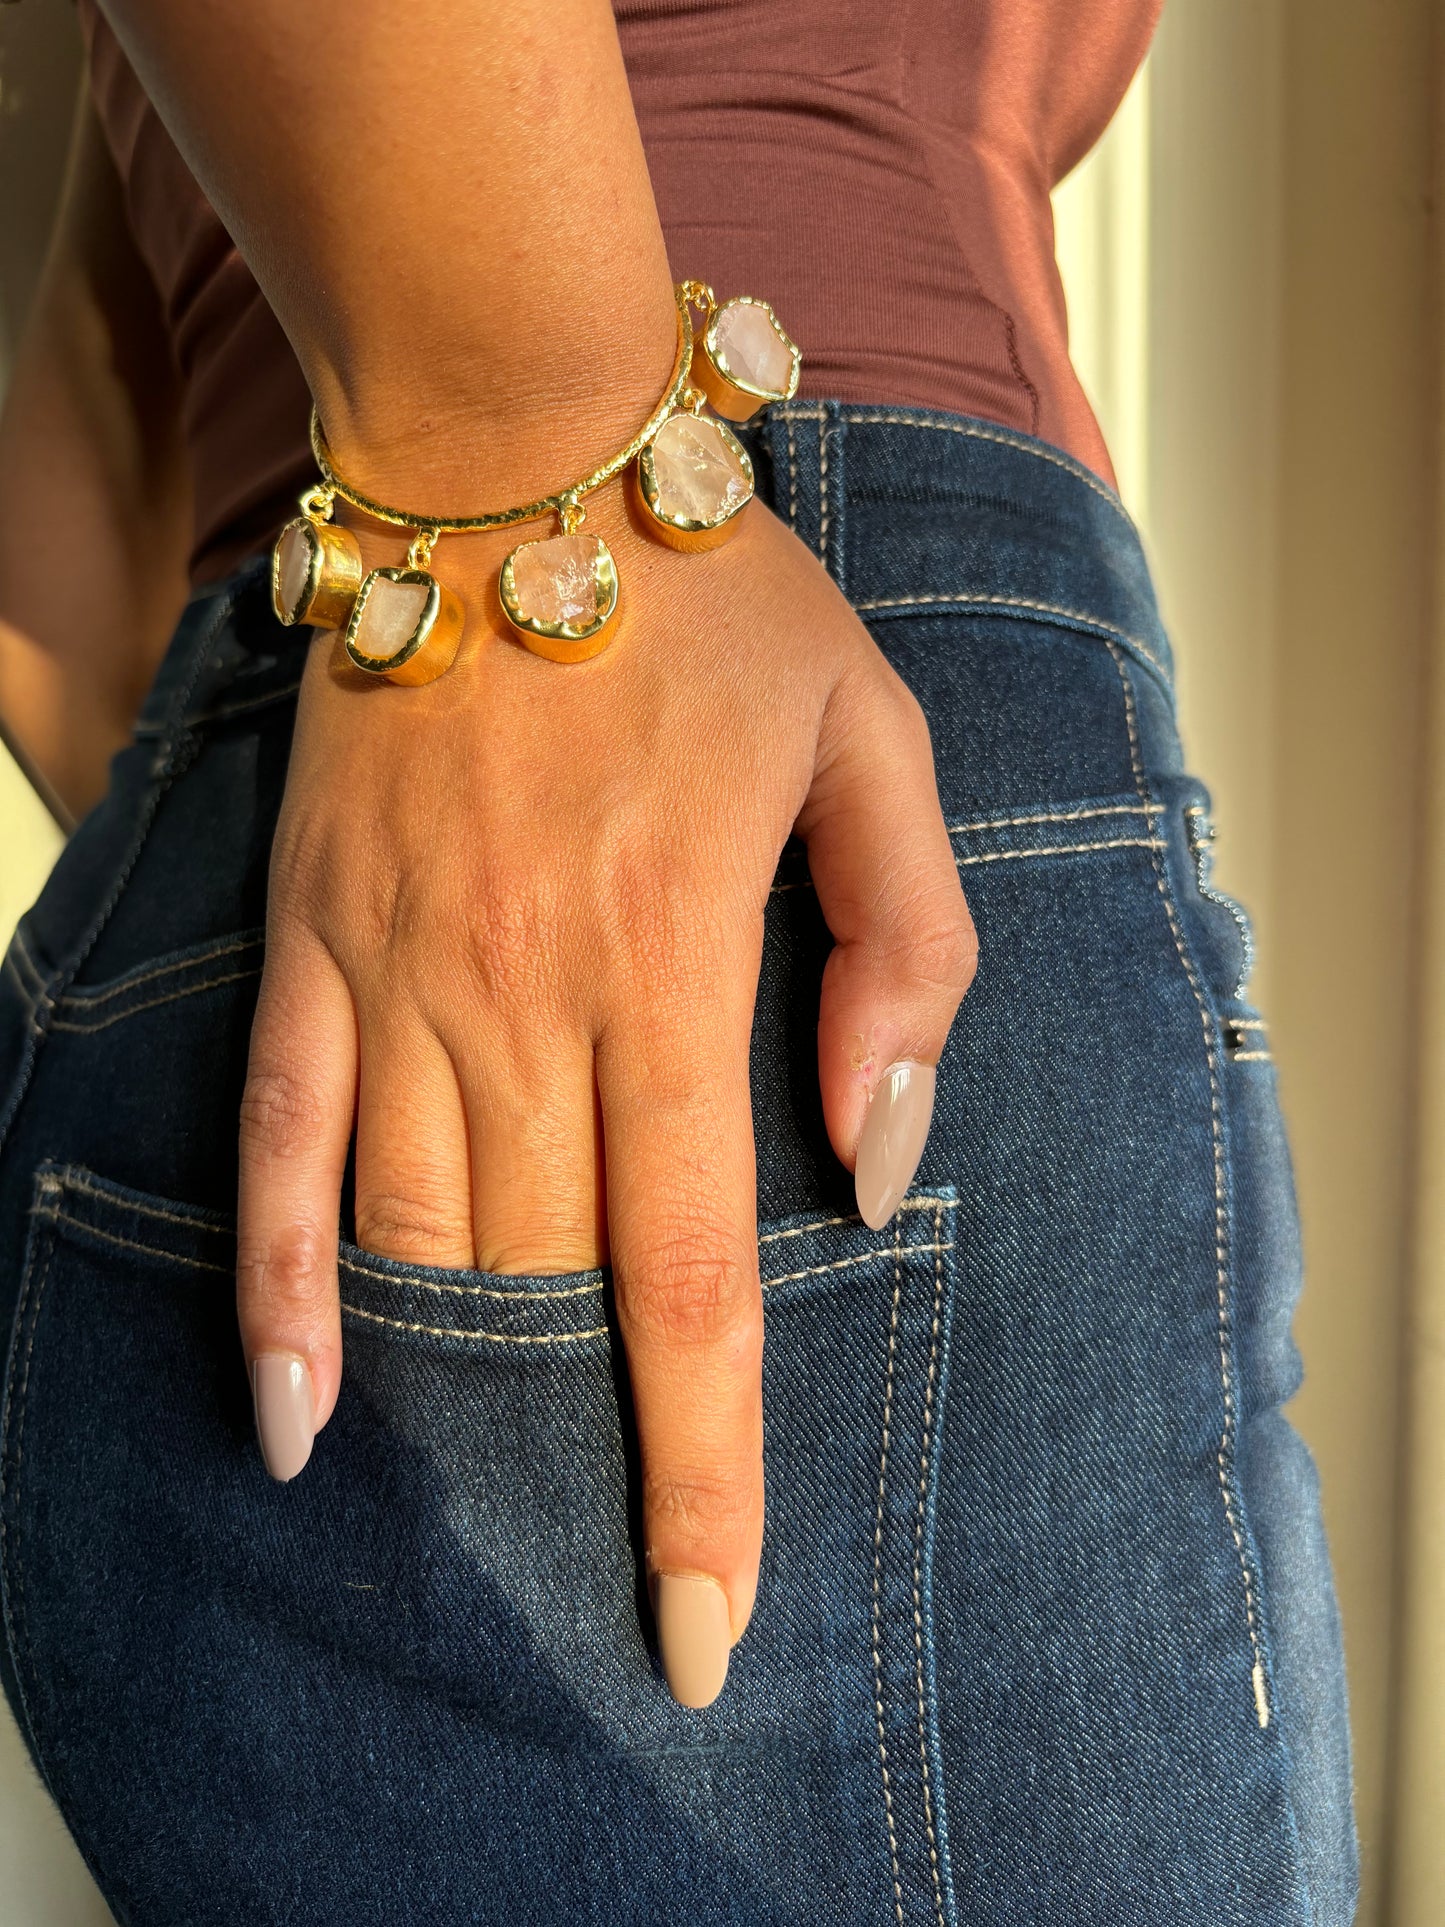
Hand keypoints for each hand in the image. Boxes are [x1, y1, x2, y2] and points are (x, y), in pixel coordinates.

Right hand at [235, 489, 975, 1705]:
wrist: (512, 455)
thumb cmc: (715, 605)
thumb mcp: (878, 747)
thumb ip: (909, 958)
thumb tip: (871, 1159)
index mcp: (672, 959)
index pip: (690, 1279)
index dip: (700, 1471)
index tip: (703, 1620)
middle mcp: (521, 990)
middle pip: (551, 1287)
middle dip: (590, 1475)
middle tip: (612, 1613)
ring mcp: (396, 968)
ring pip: (422, 1239)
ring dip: (462, 1402)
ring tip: (492, 1532)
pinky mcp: (313, 936)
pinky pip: (281, 1142)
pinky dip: (280, 1287)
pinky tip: (299, 1420)